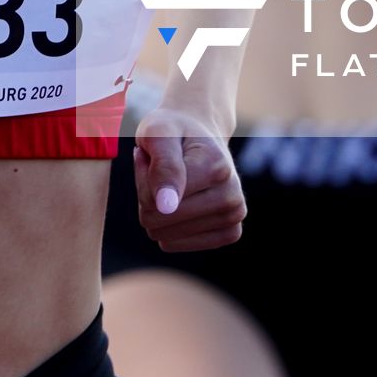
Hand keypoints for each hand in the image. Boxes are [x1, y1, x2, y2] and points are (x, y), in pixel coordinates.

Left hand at [132, 105, 244, 252]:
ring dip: (155, 210)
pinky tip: (177, 203)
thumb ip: (164, 166)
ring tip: (169, 183)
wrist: (198, 135)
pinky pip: (174, 245)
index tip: (154, 155)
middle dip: (147, 195)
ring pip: (163, 234)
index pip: (153, 199)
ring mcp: (234, 216)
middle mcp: (232, 195)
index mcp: (217, 167)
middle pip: (157, 219)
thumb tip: (167, 207)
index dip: (143, 177)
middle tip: (160, 169)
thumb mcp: (157, 132)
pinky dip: (166, 227)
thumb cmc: (172, 132)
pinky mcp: (229, 233)